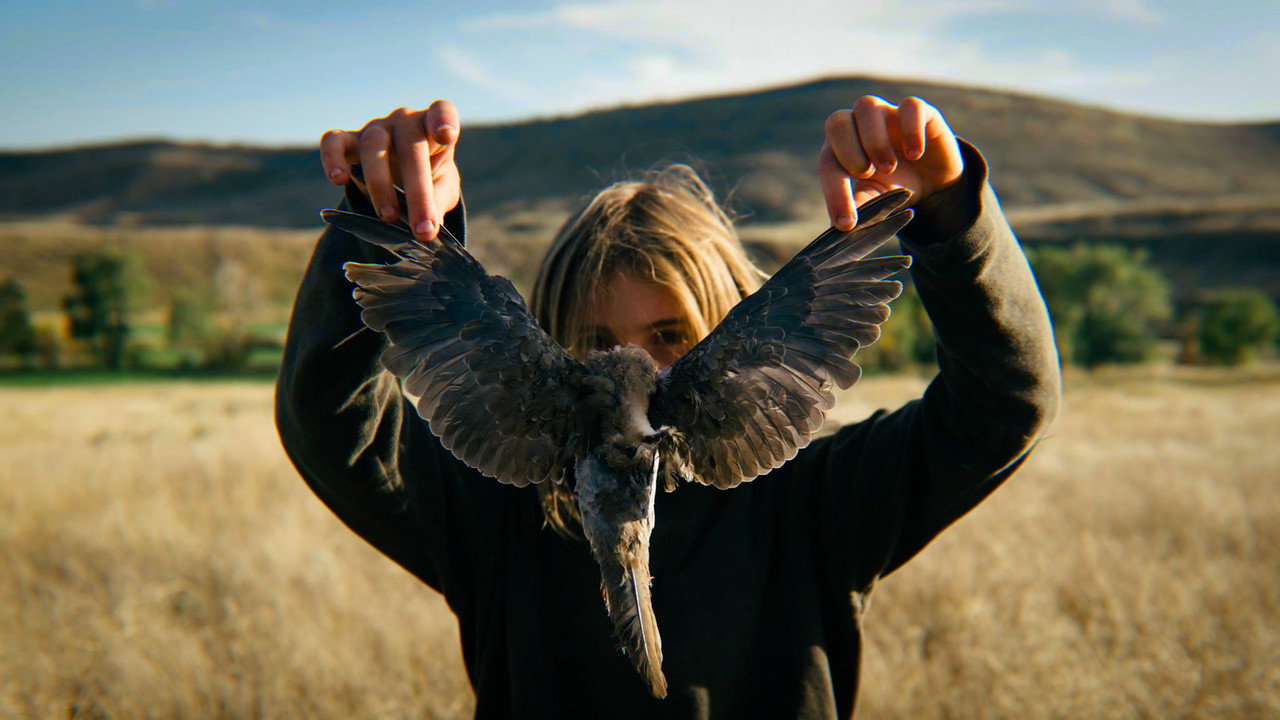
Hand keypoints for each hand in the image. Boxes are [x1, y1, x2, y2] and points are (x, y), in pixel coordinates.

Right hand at [320, 100, 460, 240]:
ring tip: (388, 216)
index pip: (441, 111)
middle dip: (417, 190)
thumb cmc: (429, 176)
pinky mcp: (348, 140)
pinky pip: (334, 142)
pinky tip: (338, 179)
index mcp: (432, 128)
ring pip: (374, 145)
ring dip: (380, 183)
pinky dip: (333, 158)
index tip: (446, 135)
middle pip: (410, 146)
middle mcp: (404, 121)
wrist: (404, 175)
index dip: (443, 120)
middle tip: (421, 228)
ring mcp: (375, 129)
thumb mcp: (442, 188)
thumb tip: (427, 226)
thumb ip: (438, 200)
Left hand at [818, 95, 962, 229]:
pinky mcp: (919, 111)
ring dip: (875, 142)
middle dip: (848, 153)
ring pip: (867, 106)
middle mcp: (858, 124)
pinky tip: (916, 154)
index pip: (828, 163)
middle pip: (836, 121)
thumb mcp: (876, 199)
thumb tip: (840, 229)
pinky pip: (910, 106)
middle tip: (868, 175)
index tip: (847, 223)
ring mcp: (887, 113)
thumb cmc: (895, 187)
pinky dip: (911, 130)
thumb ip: (859, 206)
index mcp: (840, 148)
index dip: (834, 192)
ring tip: (889, 168)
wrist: (934, 181)